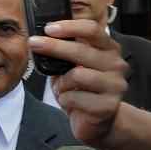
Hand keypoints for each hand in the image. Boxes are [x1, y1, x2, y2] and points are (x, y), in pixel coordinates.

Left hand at [28, 20, 127, 147]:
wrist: (97, 122)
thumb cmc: (82, 91)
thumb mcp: (71, 68)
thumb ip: (63, 54)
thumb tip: (40, 41)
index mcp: (109, 49)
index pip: (93, 30)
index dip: (70, 27)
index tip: (49, 28)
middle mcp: (116, 64)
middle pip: (82, 50)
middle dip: (54, 46)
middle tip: (34, 43)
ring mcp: (115, 85)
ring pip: (77, 75)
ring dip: (61, 83)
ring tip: (62, 89)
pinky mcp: (108, 106)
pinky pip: (74, 97)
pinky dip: (64, 99)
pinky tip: (69, 102)